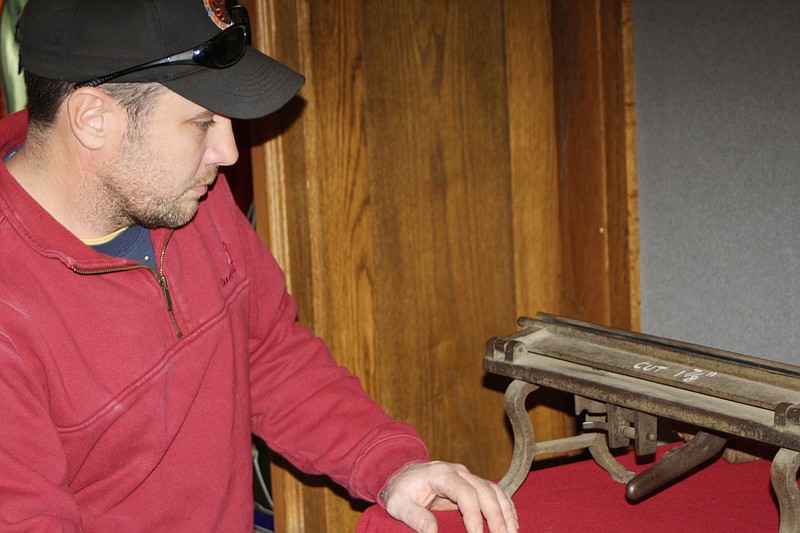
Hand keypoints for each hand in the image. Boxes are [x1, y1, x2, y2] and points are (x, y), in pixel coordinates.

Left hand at [381, 461, 517, 532]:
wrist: (403, 475)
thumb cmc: (401, 490)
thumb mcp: (399, 504)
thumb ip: (414, 516)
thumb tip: (432, 532)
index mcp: (441, 474)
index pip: (465, 492)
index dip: (474, 514)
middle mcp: (458, 472)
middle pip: (485, 490)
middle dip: (496, 515)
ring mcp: (468, 476)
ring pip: (494, 490)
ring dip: (506, 512)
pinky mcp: (472, 484)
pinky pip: (495, 492)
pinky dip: (506, 507)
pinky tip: (511, 523)